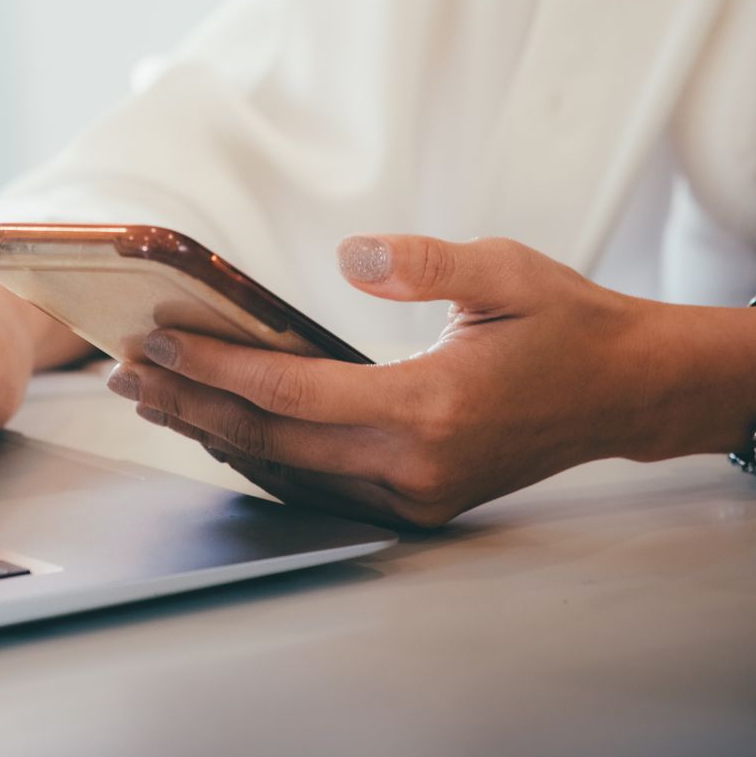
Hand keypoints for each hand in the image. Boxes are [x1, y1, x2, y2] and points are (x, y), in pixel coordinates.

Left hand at [106, 234, 755, 527]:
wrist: (629, 392)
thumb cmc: (567, 323)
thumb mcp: (505, 270)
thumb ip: (423, 262)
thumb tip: (350, 254)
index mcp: (428, 408)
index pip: (289, 392)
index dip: (215, 365)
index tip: (157, 338)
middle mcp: (413, 465)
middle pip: (271, 441)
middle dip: (191, 405)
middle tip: (126, 373)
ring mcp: (415, 494)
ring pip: (288, 473)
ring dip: (216, 435)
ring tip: (156, 401)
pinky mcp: (419, 502)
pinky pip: (320, 485)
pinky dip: (264, 457)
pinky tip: (226, 431)